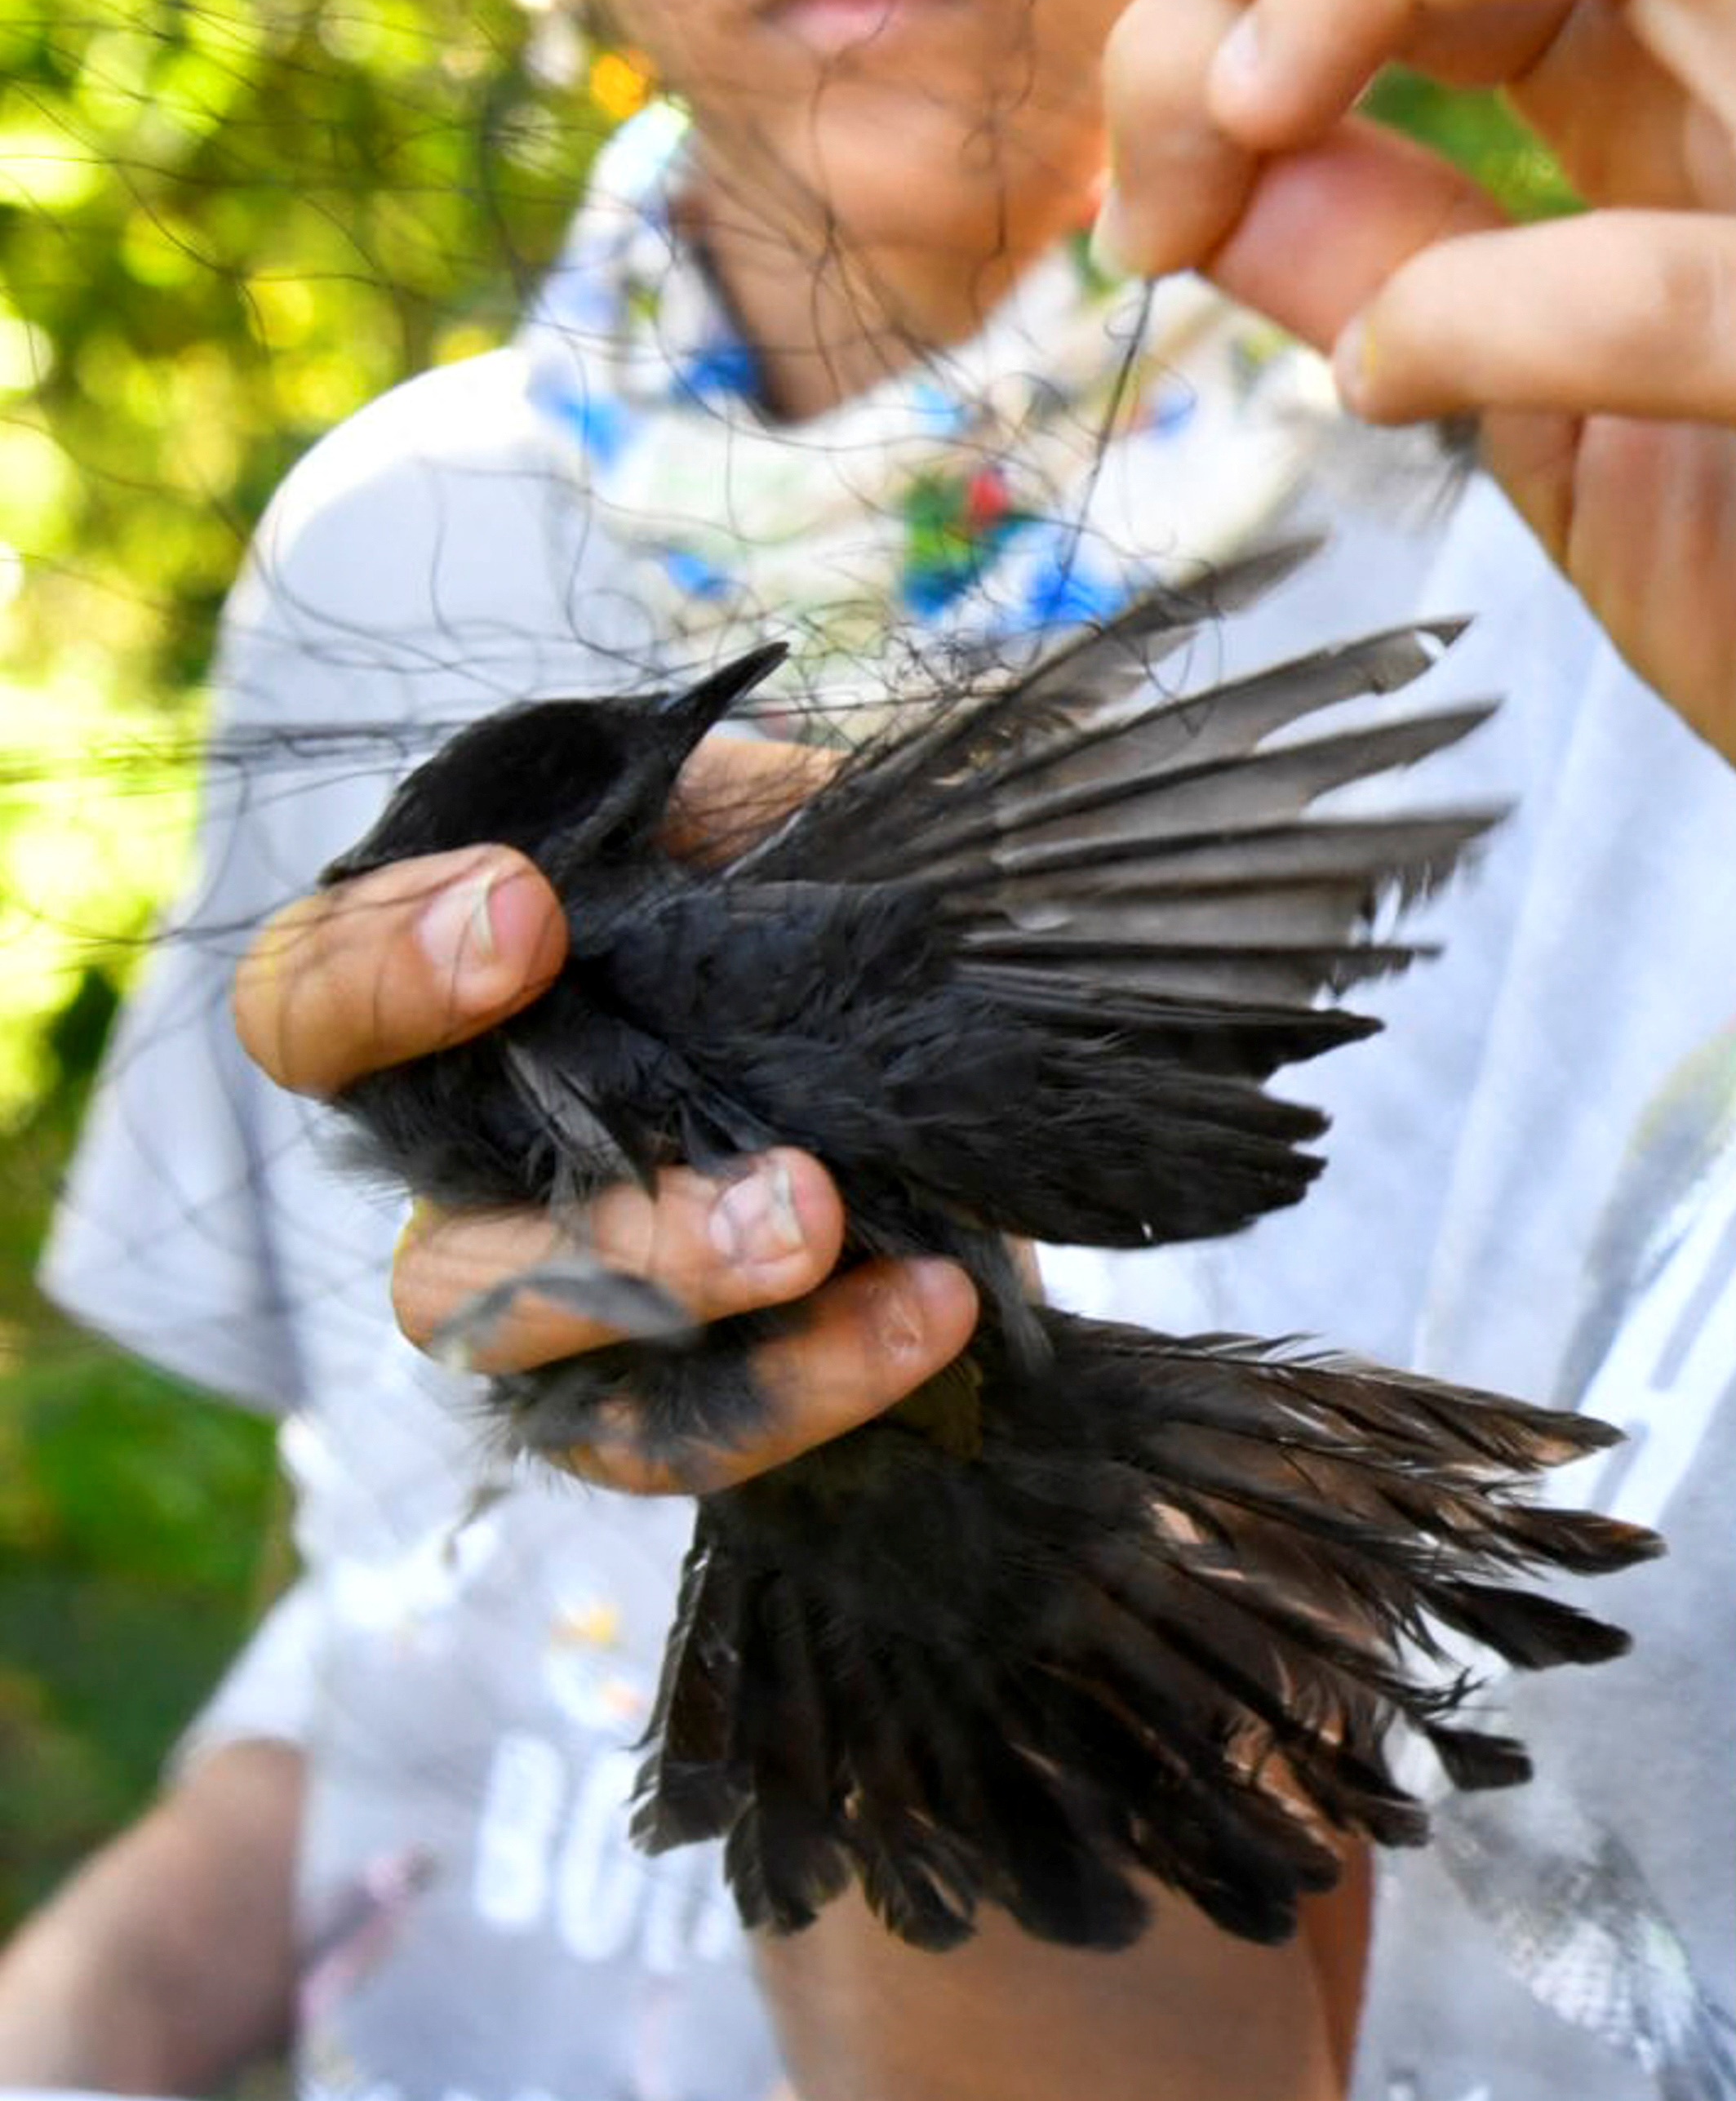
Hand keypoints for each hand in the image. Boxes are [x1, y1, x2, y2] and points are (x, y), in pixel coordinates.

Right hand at [233, 745, 975, 1487]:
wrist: (927, 1040)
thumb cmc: (800, 901)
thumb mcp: (757, 813)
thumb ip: (709, 801)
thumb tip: (717, 798)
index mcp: (439, 1011)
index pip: (305, 1005)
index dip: (377, 972)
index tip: (523, 916)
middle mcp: (459, 1177)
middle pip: (432, 1255)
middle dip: (611, 1227)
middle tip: (793, 1188)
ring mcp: (538, 1310)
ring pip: (540, 1360)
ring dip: (696, 1302)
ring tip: (840, 1231)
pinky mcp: (648, 1398)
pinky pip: (674, 1435)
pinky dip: (808, 1382)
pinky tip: (931, 1306)